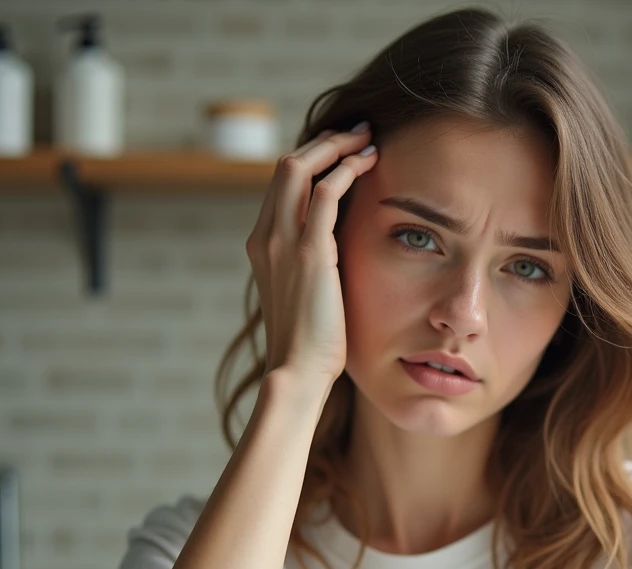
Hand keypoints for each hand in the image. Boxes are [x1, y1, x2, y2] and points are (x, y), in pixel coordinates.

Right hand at [245, 122, 377, 385]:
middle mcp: (265, 236)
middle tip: (358, 133)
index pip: (282, 186)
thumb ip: (314, 266)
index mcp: (262, 245)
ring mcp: (283, 241)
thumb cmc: (309, 344)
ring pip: (301, 168)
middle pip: (287, 166)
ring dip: (336, 146)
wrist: (297, 372)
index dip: (312, 161)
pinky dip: (347, 169)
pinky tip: (370, 163)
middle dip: (323, 142)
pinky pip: (326, 191)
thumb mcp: (305, 295)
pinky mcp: (309, 251)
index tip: (341, 152)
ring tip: (367, 139)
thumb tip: (340, 254)